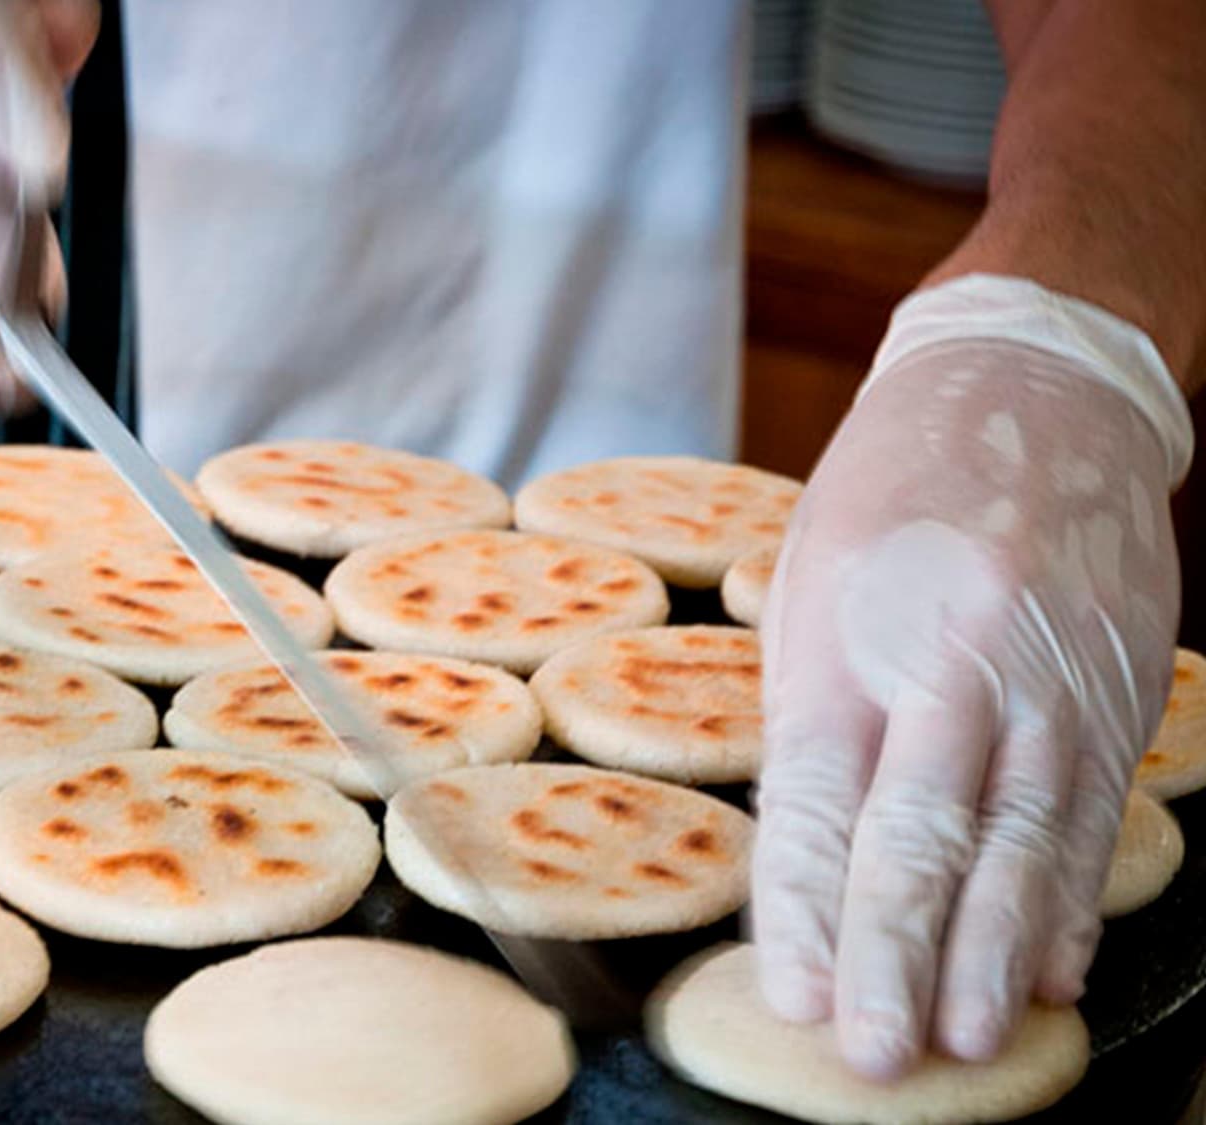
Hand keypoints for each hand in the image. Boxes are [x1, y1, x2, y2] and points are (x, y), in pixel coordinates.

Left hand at [751, 280, 1188, 1078]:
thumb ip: (810, 713)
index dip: (807, 911)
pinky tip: (1051, 970)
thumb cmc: (891, 490)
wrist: (1033, 385)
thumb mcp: (809, 580)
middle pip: (917, 836)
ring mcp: (1044, 678)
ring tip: (966, 1038)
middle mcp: (946, 663)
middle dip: (896, 958)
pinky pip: (1093, 812)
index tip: (797, 996)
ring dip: (991, 952)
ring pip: (1020, 840)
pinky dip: (1070, 899)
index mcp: (846, 637)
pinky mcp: (1114, 688)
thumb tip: (810, 858)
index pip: (818, 802)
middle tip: (877, 1053)